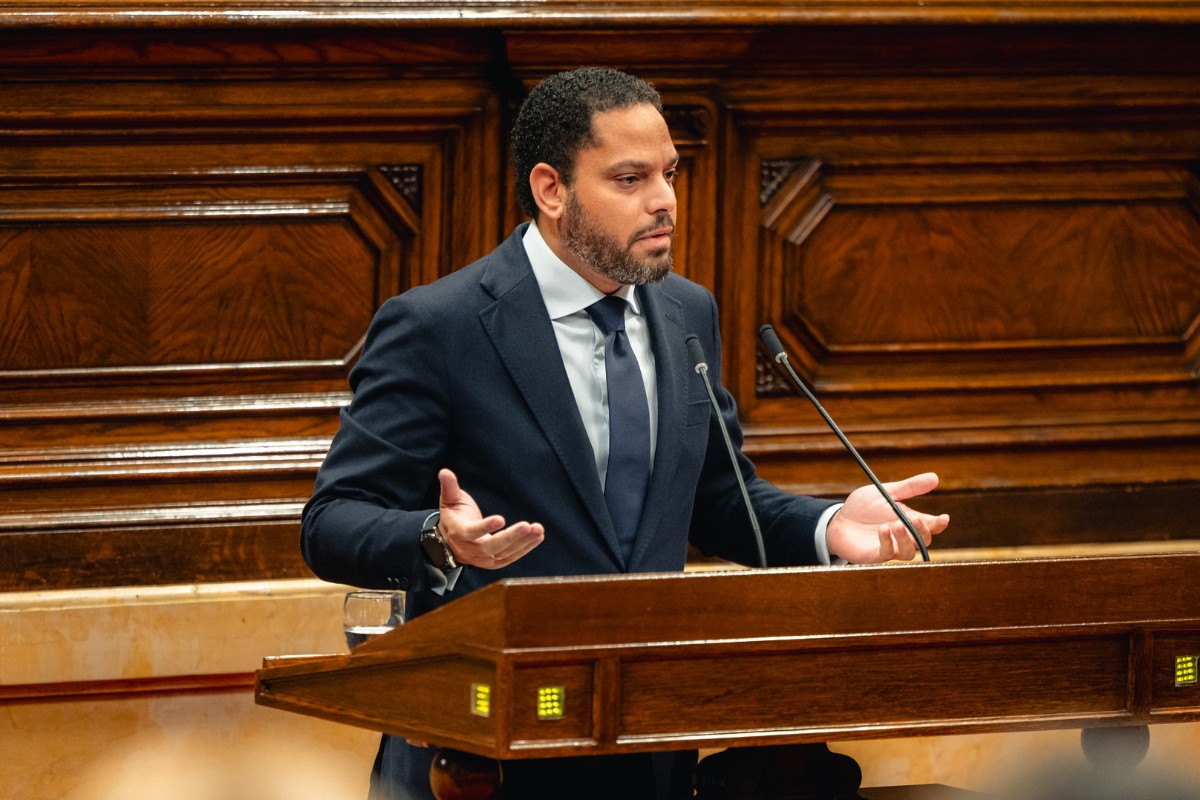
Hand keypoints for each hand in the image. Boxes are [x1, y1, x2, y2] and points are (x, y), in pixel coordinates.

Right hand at [436, 468, 543, 568]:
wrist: (451, 542)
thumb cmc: (454, 517)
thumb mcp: (449, 500)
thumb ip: (449, 487)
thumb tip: (444, 471)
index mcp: (459, 532)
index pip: (472, 532)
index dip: (485, 527)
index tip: (501, 519)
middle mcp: (470, 549)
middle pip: (491, 547)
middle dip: (510, 537)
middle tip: (527, 526)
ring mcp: (482, 558)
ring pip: (504, 553)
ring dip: (523, 542)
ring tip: (538, 529)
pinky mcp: (493, 562)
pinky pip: (510, 557)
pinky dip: (525, 548)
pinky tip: (537, 537)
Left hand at [825, 472, 948, 563]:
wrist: (838, 520)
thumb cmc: (863, 507)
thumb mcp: (886, 493)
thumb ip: (909, 487)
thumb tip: (935, 477)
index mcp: (909, 520)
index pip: (931, 525)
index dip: (939, 523)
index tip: (944, 518)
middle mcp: (903, 536)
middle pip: (924, 540)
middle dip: (923, 531)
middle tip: (916, 520)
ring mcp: (891, 547)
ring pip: (909, 552)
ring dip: (906, 539)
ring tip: (896, 524)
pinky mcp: (876, 555)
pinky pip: (887, 553)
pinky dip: (887, 542)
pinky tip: (883, 530)